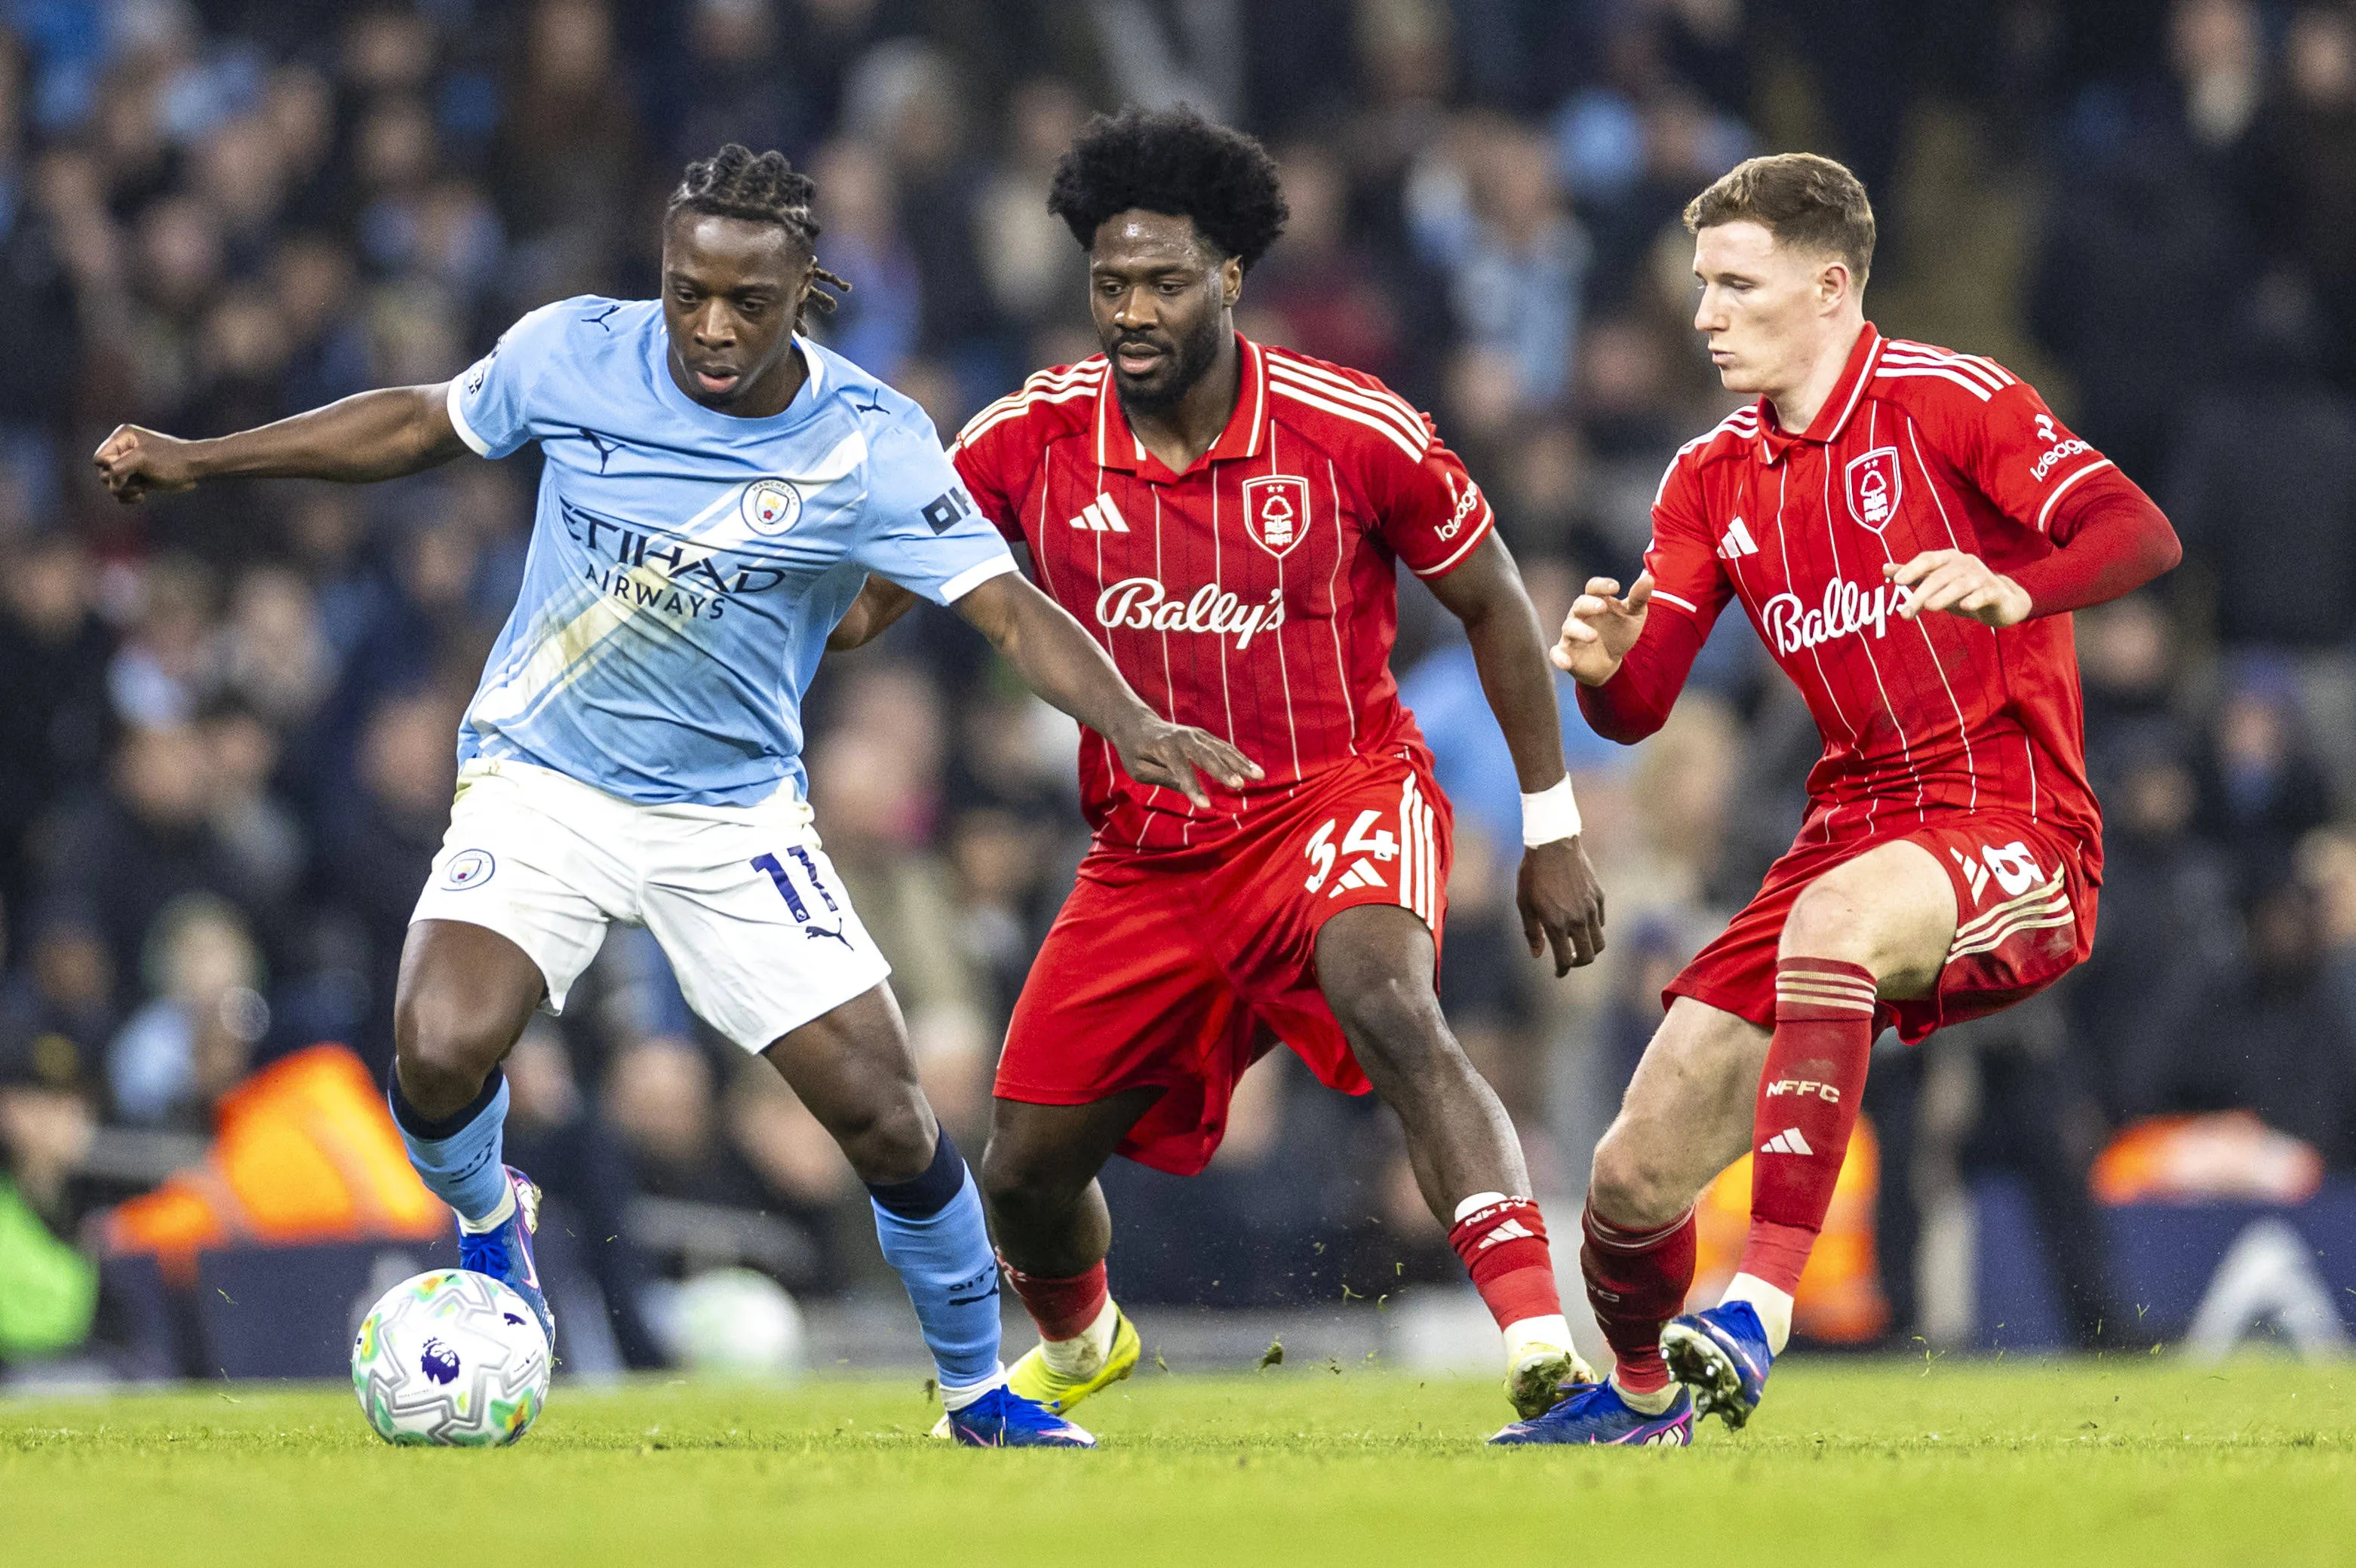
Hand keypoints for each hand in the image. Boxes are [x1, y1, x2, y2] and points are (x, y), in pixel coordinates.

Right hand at [93, 425, 199, 503]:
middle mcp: (123, 450)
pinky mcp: (137, 479)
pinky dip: (128, 497)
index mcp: (122, 437)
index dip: (110, 468)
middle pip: (103, 473)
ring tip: (141, 490)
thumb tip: (108, 478)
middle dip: (119, 481)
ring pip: (112, 485)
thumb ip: (119, 467)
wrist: (195, 469)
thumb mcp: (143, 459)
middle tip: (137, 481)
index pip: (99, 458)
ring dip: (125, 491)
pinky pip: (121, 493)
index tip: (129, 470)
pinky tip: (142, 496)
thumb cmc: (172, 460)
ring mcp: (130, 466)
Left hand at [1112, 715, 1263, 809]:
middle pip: (1206, 755)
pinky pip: (1224, 748)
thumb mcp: (1138, 769)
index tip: (1205, 806)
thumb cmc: (1134, 751)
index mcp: (1164, 747)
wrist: (1137, 724)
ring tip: (1259, 776)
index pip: (1180, 769)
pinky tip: (1255, 771)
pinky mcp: (1204, 736)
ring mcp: (1196, 735)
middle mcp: (1183, 738)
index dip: (1193, 787)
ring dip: (1241, 763)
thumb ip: (1162, 777)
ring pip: (1221, 749)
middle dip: (1223, 771)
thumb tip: (1187, 788)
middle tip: (1239, 785)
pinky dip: (1240, 759)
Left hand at [1519, 836, 1605, 975]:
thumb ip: (1532, 932)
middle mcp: (1578, 920)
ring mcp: (1591, 908)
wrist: (1553, 844)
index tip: (1559, 973)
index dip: (1562, 971)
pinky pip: (1601, 921)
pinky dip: (1593, 928)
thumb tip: (1538, 954)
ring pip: (1599, 941)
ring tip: (1577, 944)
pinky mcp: (1599, 896)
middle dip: (1578, 963)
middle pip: (1589, 956)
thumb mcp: (1524, 904)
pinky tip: (1580, 922)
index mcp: (1557, 924)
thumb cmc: (1533, 873)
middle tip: (1569, 960)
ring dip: (1589, 948)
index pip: (1566, 960)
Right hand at [1549, 572, 1652, 684]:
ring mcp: (1571, 634)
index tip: (1616, 587)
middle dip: (1589, 604)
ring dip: (1580, 631)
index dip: (1602, 585)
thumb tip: (1648, 577)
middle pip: (1579, 604)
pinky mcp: (1566, 653)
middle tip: (1603, 607)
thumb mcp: (1634, 615)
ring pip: (1569, 628)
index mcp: (1596, 602)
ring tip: (1594, 636)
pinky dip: (1559, 658)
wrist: (1610, 662)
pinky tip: (1567, 663)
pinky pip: (1557, 654)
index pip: (1593, 587)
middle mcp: (1580, 615)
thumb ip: (1639, 597)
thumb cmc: (1619, 632)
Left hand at [1885, 550, 2030, 627]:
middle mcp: (1965, 563)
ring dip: (1943, 595)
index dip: (1911, 568)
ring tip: (1928, 607)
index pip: (1927, 559)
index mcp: (1948, 559)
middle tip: (1904, 613)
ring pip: (1960, 585)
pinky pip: (1985, 594)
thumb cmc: (1963, 590)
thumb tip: (1885, 569)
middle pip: (1939, 576)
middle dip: (1920, 594)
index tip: (1896, 582)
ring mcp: (1982, 576)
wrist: (2001, 601)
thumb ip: (1913, 575)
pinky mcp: (1996, 592)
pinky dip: (1975, 599)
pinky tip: (1965, 606)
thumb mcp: (1937, 581)